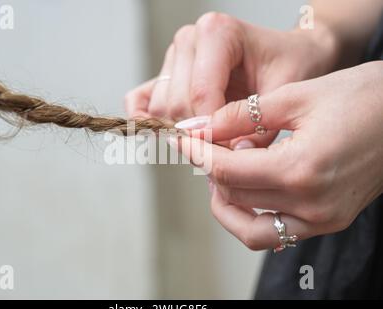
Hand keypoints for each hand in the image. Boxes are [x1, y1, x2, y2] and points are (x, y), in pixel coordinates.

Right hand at [125, 12, 339, 147]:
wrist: (284, 55)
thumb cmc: (287, 65)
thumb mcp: (286, 93)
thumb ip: (259, 127)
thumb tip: (232, 157)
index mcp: (217, 32)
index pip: (201, 92)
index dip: (212, 130)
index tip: (230, 154)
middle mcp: (189, 40)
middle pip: (177, 103)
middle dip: (199, 134)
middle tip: (225, 152)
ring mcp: (173, 56)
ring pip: (160, 108)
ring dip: (181, 132)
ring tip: (211, 142)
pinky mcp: (165, 74)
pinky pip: (139, 99)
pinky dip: (145, 120)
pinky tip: (162, 136)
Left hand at [170, 61, 382, 249]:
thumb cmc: (362, 97)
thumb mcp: (296, 96)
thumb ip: (242, 116)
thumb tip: (203, 128)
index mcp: (301, 169)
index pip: (227, 170)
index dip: (198, 153)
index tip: (183, 139)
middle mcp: (311, 204)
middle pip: (235, 197)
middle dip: (210, 172)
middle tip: (203, 148)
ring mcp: (322, 219)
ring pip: (250, 228)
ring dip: (227, 204)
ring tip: (221, 174)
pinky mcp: (328, 222)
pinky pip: (276, 234)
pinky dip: (252, 217)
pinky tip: (248, 191)